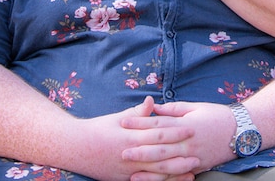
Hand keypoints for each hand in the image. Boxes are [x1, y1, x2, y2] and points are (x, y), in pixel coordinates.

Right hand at [71, 97, 200, 180]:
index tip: (191, 129)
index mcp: (131, 136)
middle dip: (180, 155)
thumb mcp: (117, 118)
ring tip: (191, 171)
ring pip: (155, 173)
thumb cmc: (97, 129)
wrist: (75, 147)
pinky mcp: (124, 180)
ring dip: (175, 173)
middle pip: (160, 156)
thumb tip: (152, 101)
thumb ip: (137, 113)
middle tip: (199, 154)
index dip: (176, 132)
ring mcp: (127, 170)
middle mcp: (131, 154)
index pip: (158, 134)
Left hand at [122, 101, 236, 178]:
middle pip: (160, 147)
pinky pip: (177, 175)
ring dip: (148, 167)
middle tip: (122, 150)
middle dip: (140, 148)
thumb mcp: (196, 107)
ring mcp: (193, 157)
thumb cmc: (217, 115)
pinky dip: (163, 179)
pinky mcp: (198, 168)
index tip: (124, 122)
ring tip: (131, 167)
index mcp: (187, 125)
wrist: (242, 131)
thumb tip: (155, 108)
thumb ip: (174, 109)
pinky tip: (149, 179)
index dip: (140, 123)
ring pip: (167, 164)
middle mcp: (189, 143)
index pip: (159, 124)